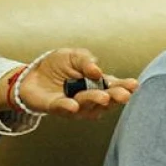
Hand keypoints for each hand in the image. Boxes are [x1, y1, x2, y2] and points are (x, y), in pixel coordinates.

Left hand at [12, 48, 138, 119]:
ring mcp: (74, 105)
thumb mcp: (73, 56)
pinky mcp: (57, 108)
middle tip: (123, 95)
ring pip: (88, 106)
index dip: (124, 86)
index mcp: (96, 84)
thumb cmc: (56, 66)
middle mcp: (88, 98)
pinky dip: (69, 107)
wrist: (32, 74)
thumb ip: (86, 60)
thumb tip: (97, 70)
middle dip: (115, 97)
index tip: (133, 85)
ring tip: (104, 96)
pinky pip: (64, 109)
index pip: (113, 86)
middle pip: (105, 101)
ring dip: (95, 101)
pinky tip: (74, 105)